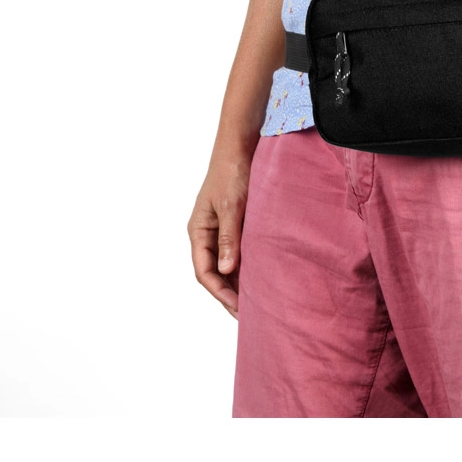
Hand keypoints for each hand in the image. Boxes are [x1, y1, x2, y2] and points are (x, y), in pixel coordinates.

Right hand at [187, 146, 252, 319]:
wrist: (241, 146)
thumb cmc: (233, 172)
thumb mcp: (231, 206)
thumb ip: (229, 237)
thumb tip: (226, 270)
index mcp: (198, 231)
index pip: (204, 271)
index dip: (220, 292)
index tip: (238, 307)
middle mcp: (207, 233)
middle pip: (215, 273)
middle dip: (230, 294)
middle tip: (250, 315)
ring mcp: (222, 230)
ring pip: (228, 264)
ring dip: (240, 282)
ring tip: (258, 302)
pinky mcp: (237, 225)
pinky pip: (239, 252)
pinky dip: (248, 266)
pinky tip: (263, 278)